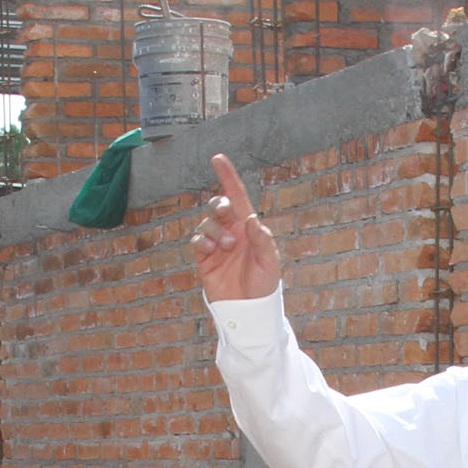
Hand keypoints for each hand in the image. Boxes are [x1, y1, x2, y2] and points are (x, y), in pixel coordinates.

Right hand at [191, 153, 282, 302]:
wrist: (248, 310)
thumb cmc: (263, 285)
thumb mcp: (270, 262)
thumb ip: (262, 240)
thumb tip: (251, 219)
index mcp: (248, 227)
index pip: (236, 196)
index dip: (227, 176)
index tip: (217, 158)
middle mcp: (231, 231)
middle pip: (218, 206)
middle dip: (220, 205)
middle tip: (226, 214)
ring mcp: (216, 244)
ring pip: (206, 223)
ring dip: (215, 230)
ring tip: (226, 248)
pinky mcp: (204, 259)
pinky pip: (197, 242)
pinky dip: (203, 242)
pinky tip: (212, 251)